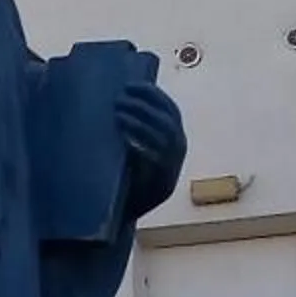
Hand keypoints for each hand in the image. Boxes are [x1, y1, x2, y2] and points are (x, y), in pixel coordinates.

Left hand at [116, 80, 185, 213]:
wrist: (128, 212)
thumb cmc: (127, 175)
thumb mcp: (136, 147)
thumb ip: (135, 128)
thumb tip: (116, 99)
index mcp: (175, 138)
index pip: (169, 109)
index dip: (153, 94)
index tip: (131, 84)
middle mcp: (178, 150)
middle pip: (167, 120)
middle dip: (144, 105)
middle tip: (120, 98)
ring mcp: (172, 166)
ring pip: (162, 136)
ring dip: (140, 121)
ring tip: (118, 113)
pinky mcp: (162, 182)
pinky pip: (154, 157)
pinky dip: (140, 143)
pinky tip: (124, 136)